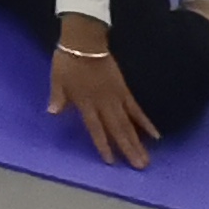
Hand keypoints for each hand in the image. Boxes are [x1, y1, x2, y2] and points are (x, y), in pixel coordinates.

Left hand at [47, 29, 159, 168]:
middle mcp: (103, 103)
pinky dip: (145, 122)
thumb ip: (58, 97)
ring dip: (138, 142)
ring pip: (129, 123)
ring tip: (147, 159)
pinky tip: (156, 135)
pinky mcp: (124, 90)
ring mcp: (116, 97)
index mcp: (85, 103)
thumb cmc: (68, 60)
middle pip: (117, 130)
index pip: (95, 128)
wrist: (85, 41)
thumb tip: (53, 113)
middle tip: (140, 167)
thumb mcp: (57, 79)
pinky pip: (136, 109)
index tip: (111, 162)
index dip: (103, 145)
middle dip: (128, 150)